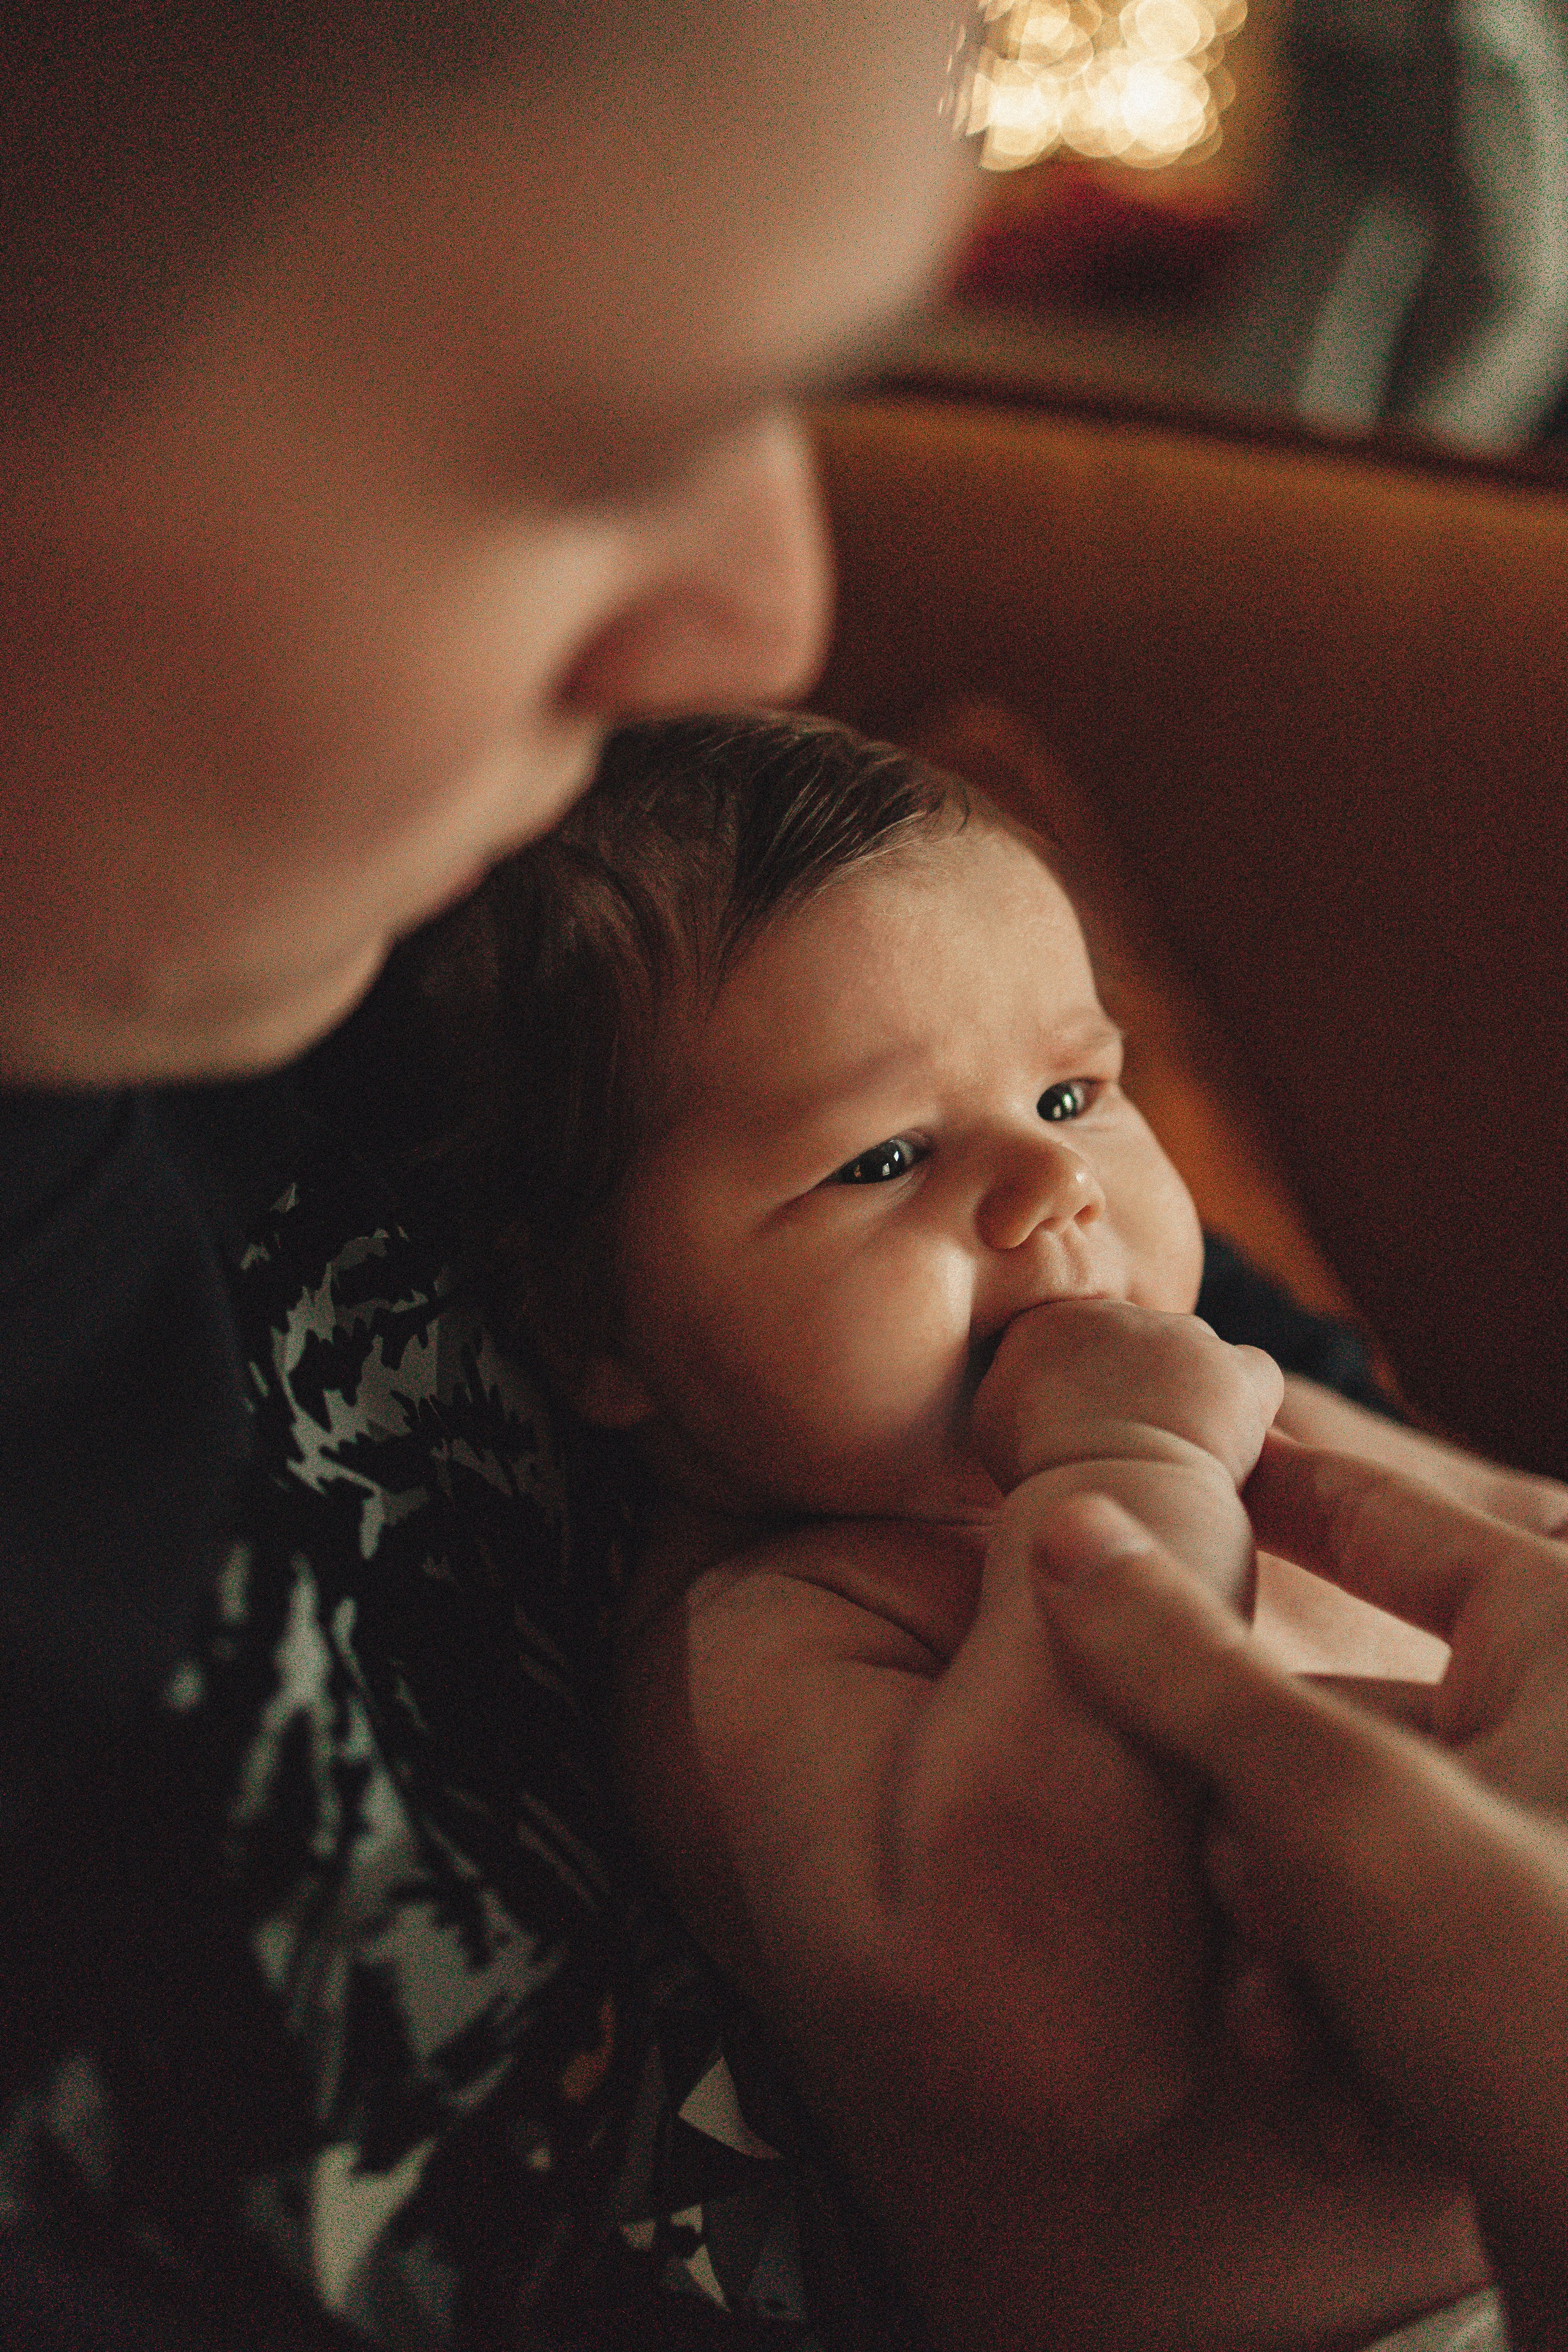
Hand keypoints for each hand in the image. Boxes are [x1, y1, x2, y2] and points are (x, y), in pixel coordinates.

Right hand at [971, 1299, 1281, 1494]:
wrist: (1114, 1500)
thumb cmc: (1046, 1476)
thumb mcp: (994, 1419)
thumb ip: (1014, 1379)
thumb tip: (1035, 1377)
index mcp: (1052, 1321)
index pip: (1079, 1335)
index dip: (1088, 1381)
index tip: (1084, 1423)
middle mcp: (1123, 1313)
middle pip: (1140, 1340)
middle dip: (1144, 1381)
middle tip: (1132, 1438)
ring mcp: (1186, 1335)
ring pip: (1197, 1356)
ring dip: (1193, 1393)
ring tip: (1176, 1449)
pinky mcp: (1241, 1368)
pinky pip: (1254, 1378)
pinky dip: (1247, 1409)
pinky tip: (1223, 1450)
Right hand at [1034, 1457, 1567, 2347]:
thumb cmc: (1558, 2007)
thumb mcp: (1343, 1811)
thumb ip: (1187, 1668)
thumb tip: (1075, 1528)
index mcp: (1566, 1641)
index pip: (1382, 1512)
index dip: (1267, 1486)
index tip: (1171, 1465)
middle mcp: (1565, 1744)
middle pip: (1325, 1723)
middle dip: (1252, 1839)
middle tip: (1251, 1912)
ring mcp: (1551, 1879)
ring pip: (1337, 1861)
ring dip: (1283, 1957)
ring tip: (1300, 2035)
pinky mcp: (1535, 2002)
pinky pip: (1386, 1969)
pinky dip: (1344, 2034)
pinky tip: (1351, 2110)